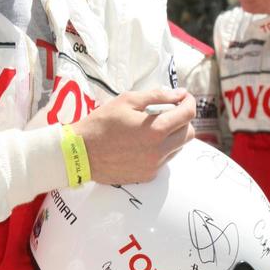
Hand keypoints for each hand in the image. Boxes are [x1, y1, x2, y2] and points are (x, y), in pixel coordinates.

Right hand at [73, 88, 195, 184]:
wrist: (80, 153)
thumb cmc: (101, 123)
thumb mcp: (127, 101)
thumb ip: (157, 96)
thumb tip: (179, 94)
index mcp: (156, 130)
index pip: (188, 114)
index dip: (189, 102)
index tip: (183, 98)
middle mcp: (159, 151)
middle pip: (189, 134)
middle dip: (184, 120)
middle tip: (170, 112)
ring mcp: (154, 166)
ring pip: (178, 148)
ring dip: (173, 136)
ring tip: (154, 128)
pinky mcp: (146, 176)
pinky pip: (163, 160)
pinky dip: (160, 150)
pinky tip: (143, 143)